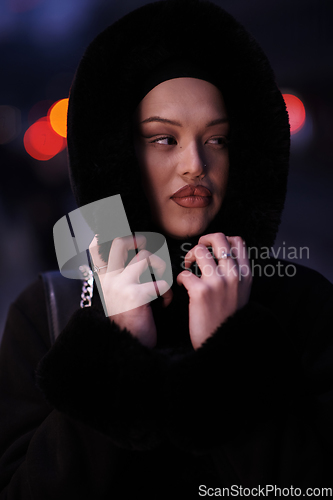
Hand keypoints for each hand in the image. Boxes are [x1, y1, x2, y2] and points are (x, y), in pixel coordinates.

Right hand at [89, 235, 171, 347]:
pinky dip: (168, 293)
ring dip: (161, 269)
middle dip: (138, 240)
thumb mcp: (118, 296)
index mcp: (103, 279)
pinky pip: (161, 282)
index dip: (105, 234)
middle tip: (146, 247)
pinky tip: (164, 303)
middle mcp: (108, 279)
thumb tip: (135, 253)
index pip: (96, 248)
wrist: (129, 346)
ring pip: (145, 257)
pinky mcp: (135, 296)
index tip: (119, 230)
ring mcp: (120, 285)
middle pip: (119, 242)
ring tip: (162, 286)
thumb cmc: (129, 321)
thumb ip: (121, 276)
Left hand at [177, 233, 251, 349]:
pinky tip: (182, 286)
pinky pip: (184, 272)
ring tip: (188, 269)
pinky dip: (179, 277)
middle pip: (218, 238)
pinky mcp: (201, 292)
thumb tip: (224, 253)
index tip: (212, 250)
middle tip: (196, 254)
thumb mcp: (242, 292)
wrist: (222, 343)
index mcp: (245, 273)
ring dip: (189, 257)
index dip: (222, 239)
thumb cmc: (228, 317)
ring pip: (199, 250)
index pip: (237, 240)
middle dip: (203, 240)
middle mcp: (234, 275)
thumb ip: (236, 273)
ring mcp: (218, 282)